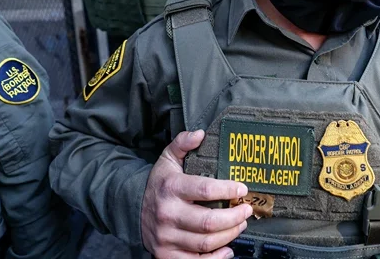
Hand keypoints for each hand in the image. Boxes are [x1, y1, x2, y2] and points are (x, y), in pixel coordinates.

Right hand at [141, 130, 252, 258]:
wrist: (132, 208)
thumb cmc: (159, 183)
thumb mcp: (168, 159)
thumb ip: (183, 143)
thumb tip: (200, 133)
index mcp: (171, 188)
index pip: (205, 190)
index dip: (228, 190)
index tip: (243, 189)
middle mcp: (168, 214)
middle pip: (208, 222)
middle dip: (234, 217)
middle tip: (246, 210)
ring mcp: (166, 237)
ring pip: (206, 242)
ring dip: (230, 235)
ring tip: (240, 225)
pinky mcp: (166, 254)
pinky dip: (216, 258)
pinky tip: (227, 249)